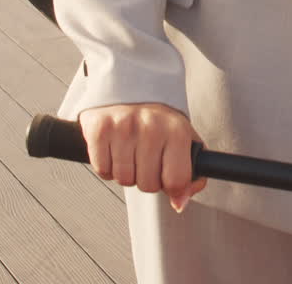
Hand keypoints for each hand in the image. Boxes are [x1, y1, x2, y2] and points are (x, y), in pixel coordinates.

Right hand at [79, 103, 206, 212]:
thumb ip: (191, 175)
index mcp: (177, 131)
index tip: (166, 176)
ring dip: (125, 173)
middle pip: (148, 185)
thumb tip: (180, 203)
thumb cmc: (159, 121)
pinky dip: (107, 167)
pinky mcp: (100, 128)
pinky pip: (102, 170)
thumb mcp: (184, 141)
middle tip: (145, 160)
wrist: (131, 88)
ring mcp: (124, 126)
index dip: (171, 187)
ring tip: (130, 153)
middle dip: (146, 179)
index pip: (176, 181)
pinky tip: (114, 150)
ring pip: (123, 179)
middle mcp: (151, 127)